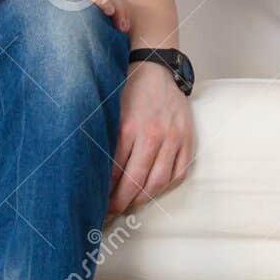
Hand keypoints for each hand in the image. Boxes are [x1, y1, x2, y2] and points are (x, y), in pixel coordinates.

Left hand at [108, 59, 193, 214]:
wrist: (155, 67)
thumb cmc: (129, 89)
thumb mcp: (111, 112)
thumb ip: (105, 140)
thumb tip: (92, 174)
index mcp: (129, 128)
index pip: (115, 172)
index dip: (105, 192)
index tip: (97, 204)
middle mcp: (153, 134)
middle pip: (136, 182)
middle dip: (121, 202)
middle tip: (110, 212)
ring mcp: (173, 137)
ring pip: (158, 182)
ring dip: (143, 198)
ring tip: (130, 204)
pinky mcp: (187, 138)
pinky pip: (179, 173)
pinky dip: (166, 186)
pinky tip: (153, 189)